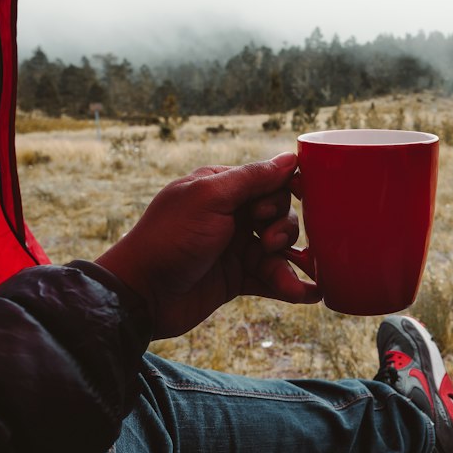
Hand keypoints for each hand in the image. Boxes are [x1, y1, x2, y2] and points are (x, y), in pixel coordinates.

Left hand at [96, 153, 319, 337]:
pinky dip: (290, 285)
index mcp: (221, 187)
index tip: (290, 202)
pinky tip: (310, 294)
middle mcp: (231, 215)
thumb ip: (251, 178)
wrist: (142, 294)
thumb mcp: (210, 199)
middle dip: (283, 229)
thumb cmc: (170, 238)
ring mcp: (235, 248)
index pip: (268, 180)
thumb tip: (290, 158)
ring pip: (280, 249)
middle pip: (280, 214)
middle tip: (267, 242)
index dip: (283, 192)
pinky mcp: (237, 278)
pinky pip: (272, 278)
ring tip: (290, 283)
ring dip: (289, 263)